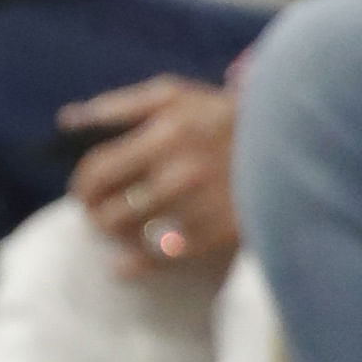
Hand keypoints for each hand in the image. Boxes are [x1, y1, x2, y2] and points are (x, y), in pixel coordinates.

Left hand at [66, 76, 237, 272]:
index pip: (97, 170)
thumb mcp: (174, 96)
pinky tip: (123, 265)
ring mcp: (200, 207)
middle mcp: (181, 171)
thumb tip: (67, 121)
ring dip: (114, 234)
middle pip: (108, 210)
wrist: (295, 142)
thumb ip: (118, 106)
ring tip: (117, 228)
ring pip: (129, 236)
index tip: (82, 190)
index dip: (81, 185)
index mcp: (166, 132)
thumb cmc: (220, 115)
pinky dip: (133, 265)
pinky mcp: (217, 235)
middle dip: (93, 212)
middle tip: (95, 211)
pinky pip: (158, 260)